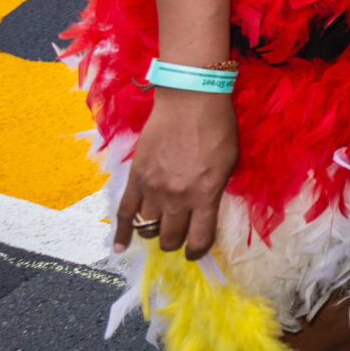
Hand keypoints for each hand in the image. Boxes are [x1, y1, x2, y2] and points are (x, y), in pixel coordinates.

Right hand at [114, 87, 237, 258]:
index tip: (195, 251)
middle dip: (175, 241)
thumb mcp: (229, 164)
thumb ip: (214, 192)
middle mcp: (178, 196)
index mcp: (205, 194)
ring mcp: (153, 188)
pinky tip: (121, 246)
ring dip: (154, 232)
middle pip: (170, 238)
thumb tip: (203, 213)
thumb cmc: (217, 127)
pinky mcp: (136, 177)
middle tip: (178, 234)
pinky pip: (124, 212)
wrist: (190, 99)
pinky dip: (121, 232)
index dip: (197, 251)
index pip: (199, 239)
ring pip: (147, 228)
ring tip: (158, 226)